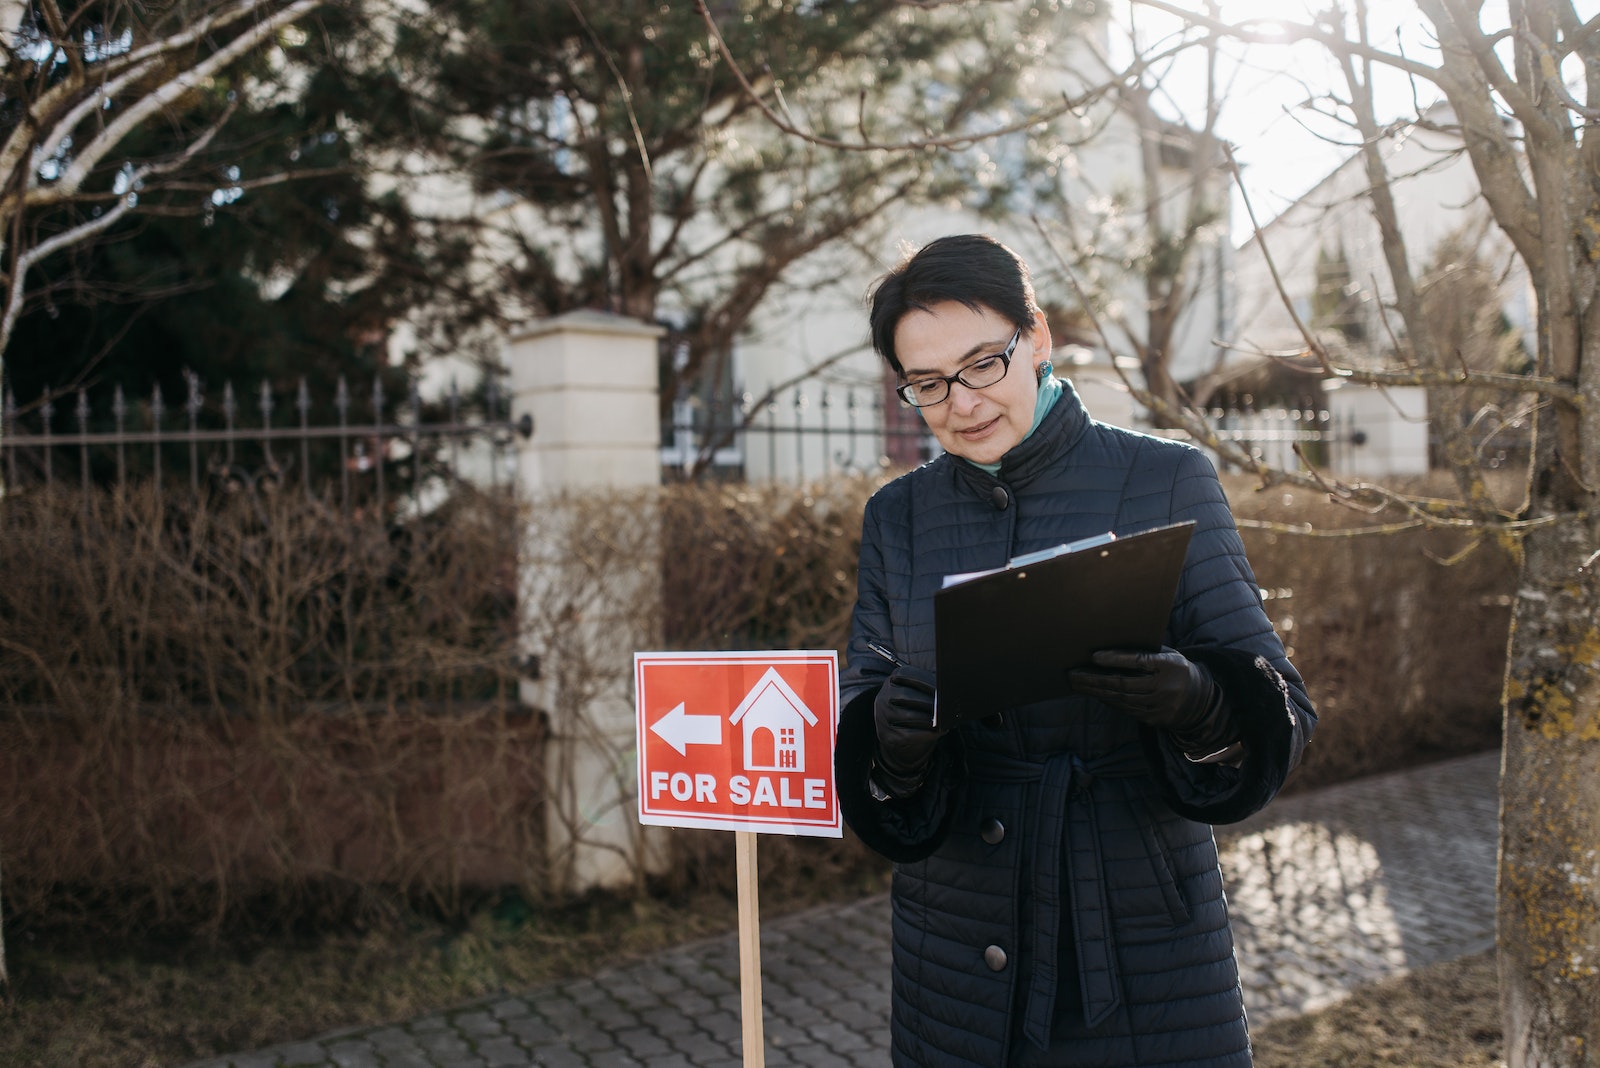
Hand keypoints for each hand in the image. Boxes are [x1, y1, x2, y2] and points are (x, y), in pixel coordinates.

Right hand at [872, 664, 944, 796]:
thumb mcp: (920, 689)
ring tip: (945, 722)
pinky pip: (907, 735)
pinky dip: (925, 734)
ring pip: (908, 717)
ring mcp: (882, 715)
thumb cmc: (916, 702)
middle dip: (930, 704)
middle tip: (947, 709)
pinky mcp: (885, 734)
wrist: (896, 723)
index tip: (944, 692)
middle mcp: (884, 695)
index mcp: (895, 678)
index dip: (928, 685)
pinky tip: (937, 732)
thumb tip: (955, 689)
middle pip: (908, 698)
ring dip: (929, 720)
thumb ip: (934, 688)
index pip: (910, 677)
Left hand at [1067, 647, 1216, 733]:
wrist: (1199, 699)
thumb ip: (1145, 653)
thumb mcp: (1167, 655)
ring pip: (1120, 698)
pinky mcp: (1153, 718)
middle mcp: (1164, 687)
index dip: (1116, 659)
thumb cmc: (1174, 669)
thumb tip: (1111, 647)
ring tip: (1076, 683)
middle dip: (1094, 678)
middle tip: (1073, 673)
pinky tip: (1094, 693)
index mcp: (1169, 665)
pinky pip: (1125, 709)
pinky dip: (1107, 700)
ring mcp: (1159, 705)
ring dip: (1095, 691)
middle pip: (1123, 683)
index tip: (1094, 656)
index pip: (1139, 661)